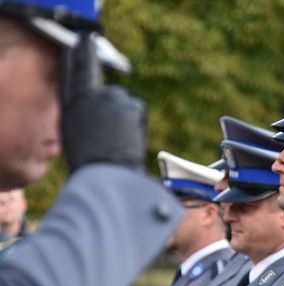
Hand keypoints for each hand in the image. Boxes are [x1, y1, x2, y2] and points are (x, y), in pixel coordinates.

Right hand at [61, 35, 146, 172]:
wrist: (106, 174)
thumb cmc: (90, 162)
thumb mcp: (75, 134)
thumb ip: (84, 112)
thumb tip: (96, 106)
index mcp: (72, 103)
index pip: (75, 70)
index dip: (81, 54)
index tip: (85, 40)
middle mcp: (90, 95)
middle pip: (109, 92)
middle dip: (114, 108)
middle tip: (111, 134)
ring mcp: (112, 98)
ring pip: (124, 102)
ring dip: (125, 117)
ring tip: (118, 140)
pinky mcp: (131, 105)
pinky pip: (136, 111)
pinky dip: (137, 123)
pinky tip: (129, 138)